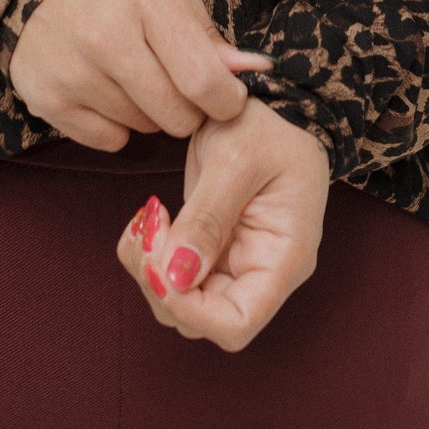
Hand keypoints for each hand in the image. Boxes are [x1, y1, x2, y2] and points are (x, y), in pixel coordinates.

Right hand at [6, 0, 275, 148]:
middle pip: (176, 116)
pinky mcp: (46, 99)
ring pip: (144, 129)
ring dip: (150, 114)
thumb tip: (259, 71)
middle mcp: (102, 33)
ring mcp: (70, 70)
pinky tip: (105, 89)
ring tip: (134, 77)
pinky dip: (116, 124)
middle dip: (187, 109)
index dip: (226, 100)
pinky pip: (109, 141)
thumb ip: (212, 39)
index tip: (224, 95)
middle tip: (175, 82)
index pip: (204, 80)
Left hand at [117, 92, 330, 350]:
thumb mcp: (238, 158)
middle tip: (146, 227)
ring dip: (149, 270)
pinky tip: (149, 218)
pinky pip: (172, 275)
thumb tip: (177, 277)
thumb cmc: (269, 126)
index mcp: (283, 259)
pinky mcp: (211, 249)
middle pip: (200, 320)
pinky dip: (150, 255)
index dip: (189, 309)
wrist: (271, 104)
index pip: (236, 324)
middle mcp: (260, 273)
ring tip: (145, 218)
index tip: (160, 264)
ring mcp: (235, 264)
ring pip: (179, 303)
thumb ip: (207, 217)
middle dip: (160, 283)